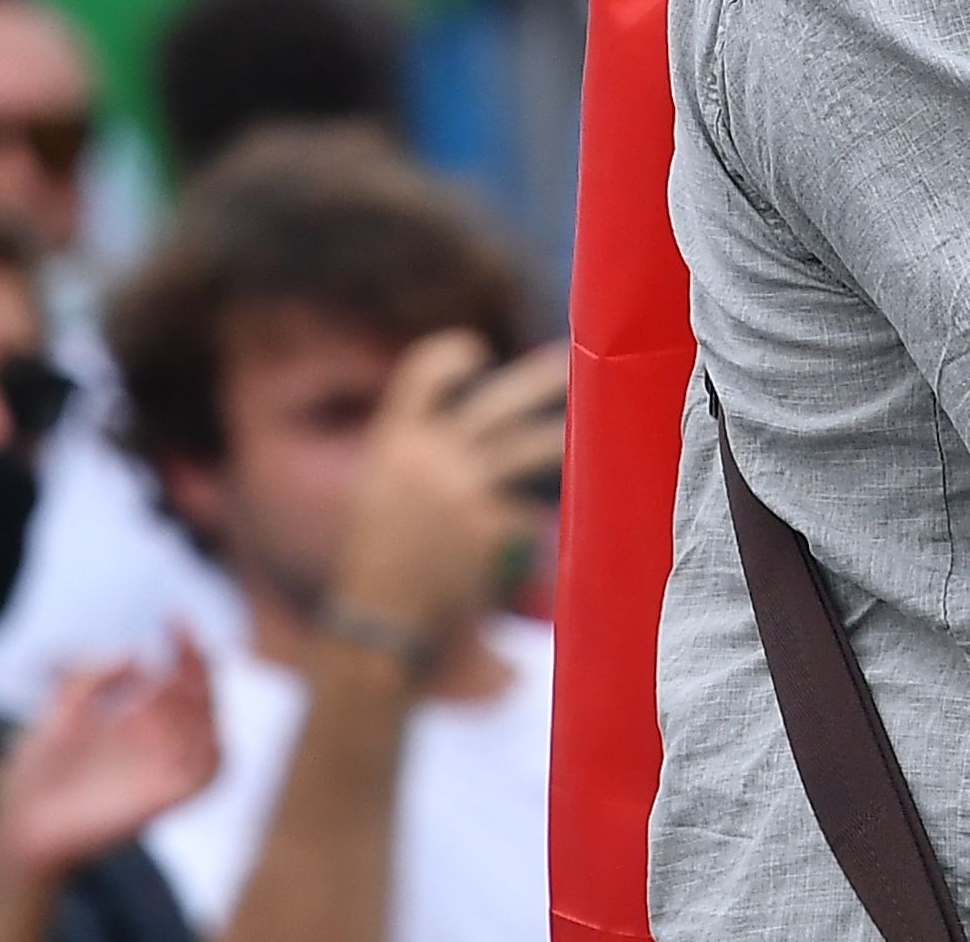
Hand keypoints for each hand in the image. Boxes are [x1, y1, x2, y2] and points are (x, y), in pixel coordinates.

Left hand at [0, 635, 220, 883]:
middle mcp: (152, 750)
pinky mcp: (157, 803)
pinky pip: (204, 778)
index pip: (180, 683)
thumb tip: (136, 656)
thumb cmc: (33, 774)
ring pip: (212, 741)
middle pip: (204, 707)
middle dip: (199, 670)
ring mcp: (157, 777)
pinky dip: (205, 748)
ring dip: (201, 708)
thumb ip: (92, 678)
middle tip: (180, 643)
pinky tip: (170, 723)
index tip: (175, 618)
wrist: (16, 825)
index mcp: (133, 726)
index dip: (186, 650)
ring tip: (160, 689)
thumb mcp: (59, 711)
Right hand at [333, 334, 569, 648]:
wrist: (377, 620)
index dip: (449, 356)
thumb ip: (413, 458)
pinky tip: (526, 550)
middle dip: (535, 381)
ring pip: (527, 448)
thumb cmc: (373, 563)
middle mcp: (429, 456)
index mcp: (394, 443)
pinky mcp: (489, 526)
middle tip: (566, 364)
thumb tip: (464, 436)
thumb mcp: (375, 494)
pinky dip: (525, 527)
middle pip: (495, 405)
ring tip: (596, 431)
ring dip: (561, 435)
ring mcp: (463, 489)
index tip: (475, 349)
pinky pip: (522, 514)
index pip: (422, 376)